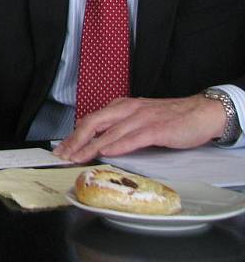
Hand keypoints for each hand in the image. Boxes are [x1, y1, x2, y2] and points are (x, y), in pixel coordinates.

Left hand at [53, 95, 227, 162]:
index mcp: (122, 106)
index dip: (74, 135)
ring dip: (90, 147)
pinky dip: (117, 145)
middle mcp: (128, 110)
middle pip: (93, 123)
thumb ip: (119, 126)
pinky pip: (133, 137)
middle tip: (62, 155)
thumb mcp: (139, 117)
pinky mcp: (157, 129)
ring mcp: (141, 118)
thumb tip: (97, 138)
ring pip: (109, 133)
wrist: (202, 112)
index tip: (61, 149)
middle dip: (75, 140)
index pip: (91, 120)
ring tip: (77, 158)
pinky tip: (106, 152)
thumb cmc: (171, 117)